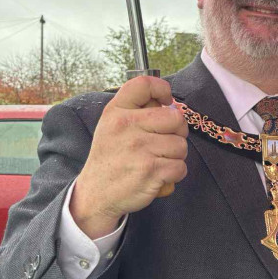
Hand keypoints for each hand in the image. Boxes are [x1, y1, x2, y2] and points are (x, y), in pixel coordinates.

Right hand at [70, 76, 188, 237]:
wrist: (96, 194)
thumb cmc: (111, 158)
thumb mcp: (112, 126)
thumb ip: (136, 111)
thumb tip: (171, 103)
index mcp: (117, 112)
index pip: (144, 84)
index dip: (162, 90)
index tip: (166, 102)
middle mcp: (127, 126)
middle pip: (176, 118)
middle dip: (177, 132)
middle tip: (163, 141)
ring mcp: (139, 148)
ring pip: (181, 145)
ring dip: (175, 156)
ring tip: (156, 160)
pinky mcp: (151, 170)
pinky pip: (180, 167)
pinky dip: (174, 174)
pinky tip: (158, 175)